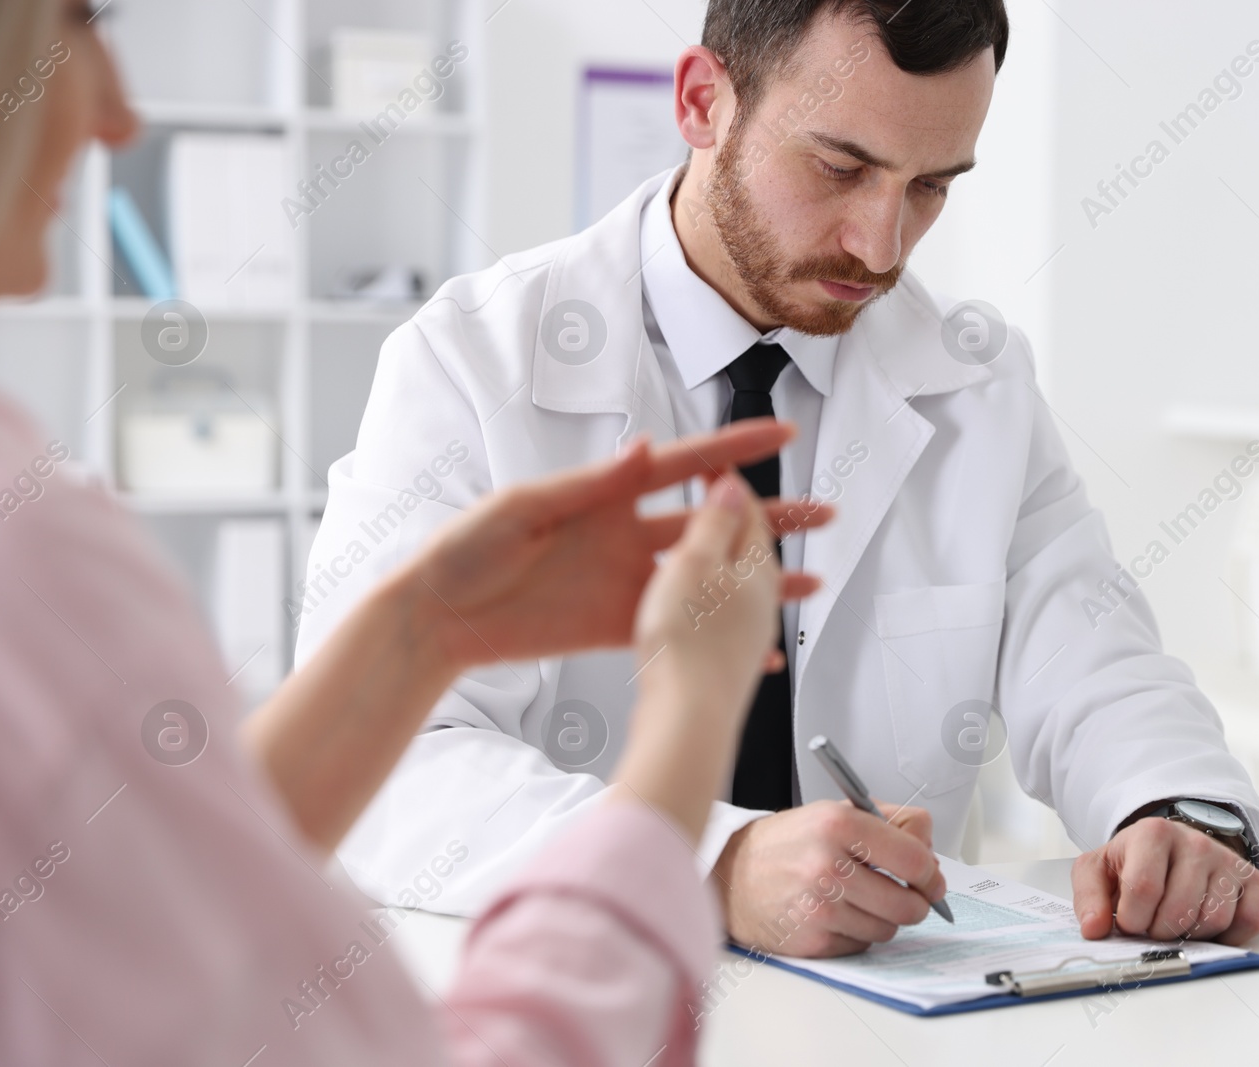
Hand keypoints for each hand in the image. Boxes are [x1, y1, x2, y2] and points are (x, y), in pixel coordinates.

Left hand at [399, 419, 830, 669]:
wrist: (437, 616)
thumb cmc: (466, 549)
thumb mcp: (524, 506)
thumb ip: (589, 484)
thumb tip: (643, 448)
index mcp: (606, 494)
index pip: (685, 466)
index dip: (734, 450)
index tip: (781, 435)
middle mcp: (626, 535)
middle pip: (715, 523)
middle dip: (770, 517)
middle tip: (821, 515)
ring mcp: (626, 583)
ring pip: (709, 580)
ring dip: (757, 582)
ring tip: (808, 583)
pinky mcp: (616, 627)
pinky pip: (678, 632)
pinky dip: (714, 638)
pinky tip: (749, 647)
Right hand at [611, 472, 811, 838]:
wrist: (688, 720)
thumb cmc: (689, 643)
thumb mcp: (693, 562)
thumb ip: (713, 522)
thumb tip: (733, 487)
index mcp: (754, 565)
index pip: (746, 507)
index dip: (726, 479)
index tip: (714, 462)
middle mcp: (758, 599)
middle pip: (752, 546)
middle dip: (741, 519)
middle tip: (739, 496)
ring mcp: (745, 633)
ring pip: (739, 585)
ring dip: (731, 563)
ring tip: (728, 550)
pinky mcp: (725, 663)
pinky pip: (722, 622)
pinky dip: (713, 606)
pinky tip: (702, 615)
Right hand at [713, 800, 947, 957]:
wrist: (732, 873)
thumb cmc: (789, 843)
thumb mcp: (837, 812)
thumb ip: (892, 823)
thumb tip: (931, 856)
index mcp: (839, 825)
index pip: (913, 859)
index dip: (931, 874)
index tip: (931, 879)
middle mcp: (827, 865)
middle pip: (907, 903)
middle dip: (915, 902)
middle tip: (908, 895)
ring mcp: (819, 907)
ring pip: (887, 929)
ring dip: (884, 918)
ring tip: (860, 899)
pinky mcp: (812, 940)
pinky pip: (861, 946)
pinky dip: (858, 934)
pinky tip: (837, 914)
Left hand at [1071, 817, 1258, 945]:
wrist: (1169, 849)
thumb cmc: (1133, 863)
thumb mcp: (1098, 871)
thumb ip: (1088, 899)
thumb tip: (1094, 930)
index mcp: (1153, 834)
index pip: (1144, 888)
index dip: (1132, 919)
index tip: (1128, 920)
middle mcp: (1195, 842)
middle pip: (1180, 911)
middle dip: (1159, 931)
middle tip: (1152, 922)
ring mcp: (1227, 860)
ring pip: (1213, 921)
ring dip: (1191, 936)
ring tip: (1176, 921)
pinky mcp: (1253, 880)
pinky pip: (1250, 923)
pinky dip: (1229, 938)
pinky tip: (1205, 926)